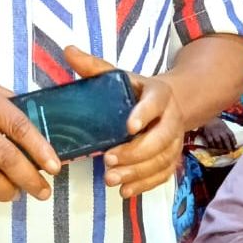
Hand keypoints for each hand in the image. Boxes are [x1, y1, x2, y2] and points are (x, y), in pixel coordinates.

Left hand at [64, 46, 183, 197]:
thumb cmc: (137, 90)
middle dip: (135, 152)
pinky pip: (162, 175)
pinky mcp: (171, 158)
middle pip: (160, 139)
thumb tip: (68, 51)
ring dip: (137, 172)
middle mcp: (171, 119)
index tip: (128, 127)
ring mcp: (174, 141)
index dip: (144, 115)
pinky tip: (125, 191)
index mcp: (159, 94)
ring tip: (111, 179)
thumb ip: (94, 66)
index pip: (155, 103)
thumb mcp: (119, 75)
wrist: (171, 102)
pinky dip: (145, 185)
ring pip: (161, 160)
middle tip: (109, 160)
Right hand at [201, 117, 236, 150]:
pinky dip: (212, 145)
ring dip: (221, 147)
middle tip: (230, 151)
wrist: (206, 117)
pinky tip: (213, 147)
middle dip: (228, 146)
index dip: (234, 142)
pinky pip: (210, 142)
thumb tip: (230, 138)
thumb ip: (226, 130)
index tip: (235, 147)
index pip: (231, 136)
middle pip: (226, 140)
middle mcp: (221, 131)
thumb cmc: (215, 120)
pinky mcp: (208, 134)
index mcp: (225, 128)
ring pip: (219, 142)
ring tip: (222, 150)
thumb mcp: (223, 124)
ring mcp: (214, 133)